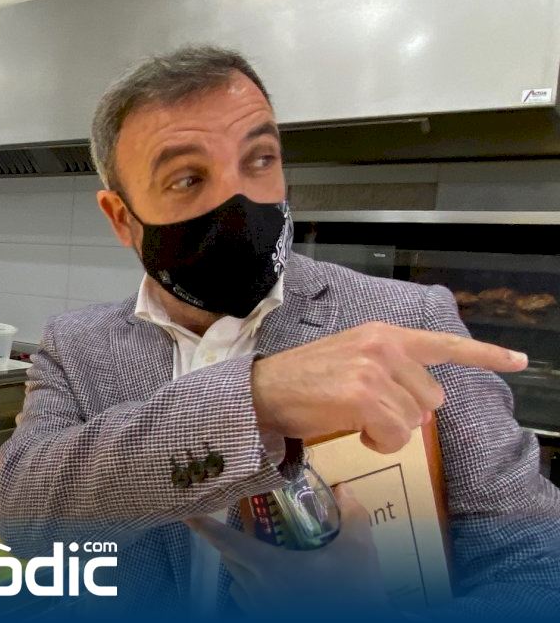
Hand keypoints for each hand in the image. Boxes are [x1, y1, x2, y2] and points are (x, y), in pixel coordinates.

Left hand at [186, 484, 392, 615]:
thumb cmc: (354, 593)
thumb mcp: (358, 552)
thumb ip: (351, 517)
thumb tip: (344, 490)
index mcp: (269, 567)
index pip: (226, 541)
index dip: (204, 527)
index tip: (187, 514)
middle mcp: (257, 589)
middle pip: (230, 559)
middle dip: (229, 541)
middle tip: (235, 525)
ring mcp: (261, 609)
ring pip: (238, 581)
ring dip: (241, 564)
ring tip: (258, 551)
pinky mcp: (268, 619)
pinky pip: (248, 601)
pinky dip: (251, 587)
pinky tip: (273, 582)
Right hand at [252, 321, 526, 452]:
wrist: (259, 392)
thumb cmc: (301, 382)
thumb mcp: (350, 359)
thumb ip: (389, 370)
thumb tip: (419, 407)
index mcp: (382, 335)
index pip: (444, 344)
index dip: (486, 355)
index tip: (518, 361)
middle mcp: (383, 347)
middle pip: (432, 399)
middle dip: (406, 414)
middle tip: (367, 413)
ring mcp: (374, 371)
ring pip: (415, 420)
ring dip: (390, 431)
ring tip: (355, 422)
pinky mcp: (363, 396)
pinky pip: (396, 435)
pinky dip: (379, 443)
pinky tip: (354, 433)